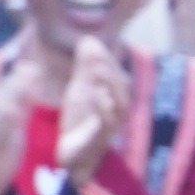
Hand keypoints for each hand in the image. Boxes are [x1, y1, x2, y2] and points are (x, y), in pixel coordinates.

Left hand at [52, 35, 131, 185]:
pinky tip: (95, 92)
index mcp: (114, 98)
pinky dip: (103, 106)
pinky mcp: (100, 140)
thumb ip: (86, 67)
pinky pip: (106, 123)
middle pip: (121, 88)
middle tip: (95, 52)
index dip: (106, 59)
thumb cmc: (81, 121)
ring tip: (98, 69)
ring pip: (118, 105)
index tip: (92, 43)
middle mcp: (117, 112)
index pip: (116, 76)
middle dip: (109, 69)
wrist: (73, 155)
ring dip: (109, 86)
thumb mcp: (81, 90)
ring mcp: (111, 126)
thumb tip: (90, 39)